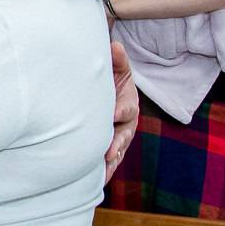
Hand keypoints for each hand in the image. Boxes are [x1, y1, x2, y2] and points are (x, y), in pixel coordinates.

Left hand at [105, 41, 136, 183]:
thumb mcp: (118, 69)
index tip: (113, 114)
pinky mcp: (111, 148)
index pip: (126, 108)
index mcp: (128, 104)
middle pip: (124, 136)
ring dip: (111, 161)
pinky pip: (109, 162)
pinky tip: (96, 180)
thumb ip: (118, 60)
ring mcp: (119, 138)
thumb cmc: (113, 81)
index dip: (120, 111)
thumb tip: (115, 45)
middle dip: (117, 144)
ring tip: (103, 171)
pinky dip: (105, 171)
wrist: (111, 94)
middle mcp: (126, 125)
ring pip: (117, 152)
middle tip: (109, 152)